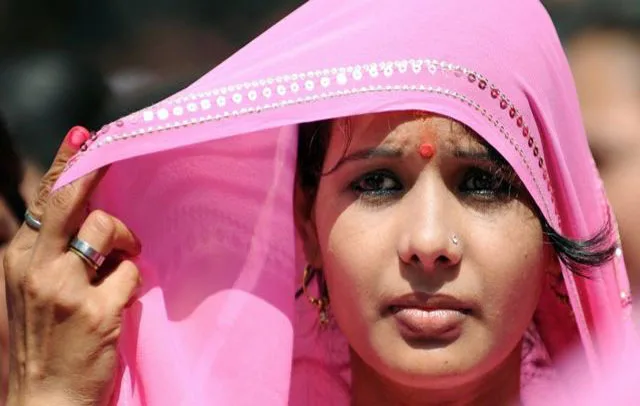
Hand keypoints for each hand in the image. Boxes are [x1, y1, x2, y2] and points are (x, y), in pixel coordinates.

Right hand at [3, 127, 141, 405]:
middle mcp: (36, 269)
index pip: (42, 202)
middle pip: (70, 201)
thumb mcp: (32, 290)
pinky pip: (130, 272)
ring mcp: (65, 289)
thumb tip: (86, 213)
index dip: (63, 165)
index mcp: (17, 260)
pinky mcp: (96, 311)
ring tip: (126, 254)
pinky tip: (123, 295)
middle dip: (92, 169)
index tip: (81, 136)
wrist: (45, 399)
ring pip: (105, 229)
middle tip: (109, 149)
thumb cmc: (44, 341)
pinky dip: (133, 278)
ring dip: (125, 239)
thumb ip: (51, 253)